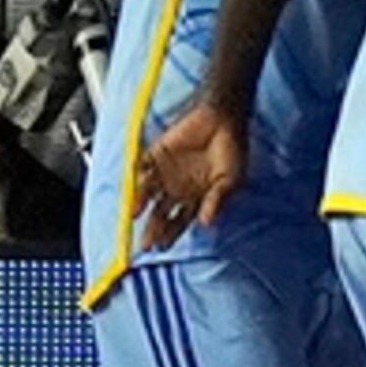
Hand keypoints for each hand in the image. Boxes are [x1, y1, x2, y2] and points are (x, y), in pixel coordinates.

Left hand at [136, 99, 244, 246]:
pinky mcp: (156, 155)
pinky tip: (134, 189)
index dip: (170, 235)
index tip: (162, 247)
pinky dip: (136, 179)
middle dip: (152, 228)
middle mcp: (177, 188)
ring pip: (147, 194)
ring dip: (140, 204)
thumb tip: (206, 223)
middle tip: (144, 243)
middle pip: (160, 213)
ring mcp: (165, 172)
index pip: (179, 221)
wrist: (222, 119)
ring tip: (135, 214)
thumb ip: (218, 201)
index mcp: (195, 198)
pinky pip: (141, 169)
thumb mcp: (231, 180)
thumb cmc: (231, 149)